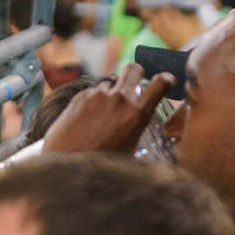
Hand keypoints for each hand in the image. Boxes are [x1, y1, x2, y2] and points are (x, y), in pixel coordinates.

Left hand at [37, 62, 175, 154]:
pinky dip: (93, 103)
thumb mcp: (130, 150)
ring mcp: (98, 94)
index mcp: (137, 114)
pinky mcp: (81, 95)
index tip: (166, 80)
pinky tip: (86, 122)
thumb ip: (136, 128)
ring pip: (110, 85)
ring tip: (101, 119)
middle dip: (136, 73)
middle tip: (133, 83)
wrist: (68, 163)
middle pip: (133, 69)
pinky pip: (93, 94)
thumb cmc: (102, 165)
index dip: (166, 80)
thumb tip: (138, 121)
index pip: (160, 84)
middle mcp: (119, 99)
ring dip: (110, 96)